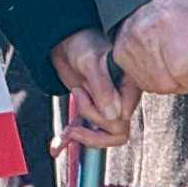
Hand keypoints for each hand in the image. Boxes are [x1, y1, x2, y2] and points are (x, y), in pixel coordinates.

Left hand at [49, 29, 136, 149]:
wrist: (66, 40)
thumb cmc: (84, 44)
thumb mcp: (92, 64)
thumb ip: (103, 89)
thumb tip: (115, 116)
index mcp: (130, 85)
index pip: (124, 115)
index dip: (104, 116)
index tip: (85, 96)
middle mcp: (122, 96)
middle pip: (117, 128)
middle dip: (94, 124)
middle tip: (79, 103)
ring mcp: (107, 103)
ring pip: (104, 133)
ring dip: (84, 136)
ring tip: (67, 131)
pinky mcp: (90, 107)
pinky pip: (84, 129)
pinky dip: (69, 139)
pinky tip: (58, 146)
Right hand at [112, 0, 187, 98]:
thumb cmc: (185, 11)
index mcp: (171, 24)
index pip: (183, 70)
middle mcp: (146, 35)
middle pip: (167, 83)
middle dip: (185, 83)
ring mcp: (129, 46)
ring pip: (153, 87)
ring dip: (170, 83)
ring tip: (178, 66)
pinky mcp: (120, 55)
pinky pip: (140, 83)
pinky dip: (155, 81)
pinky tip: (163, 67)